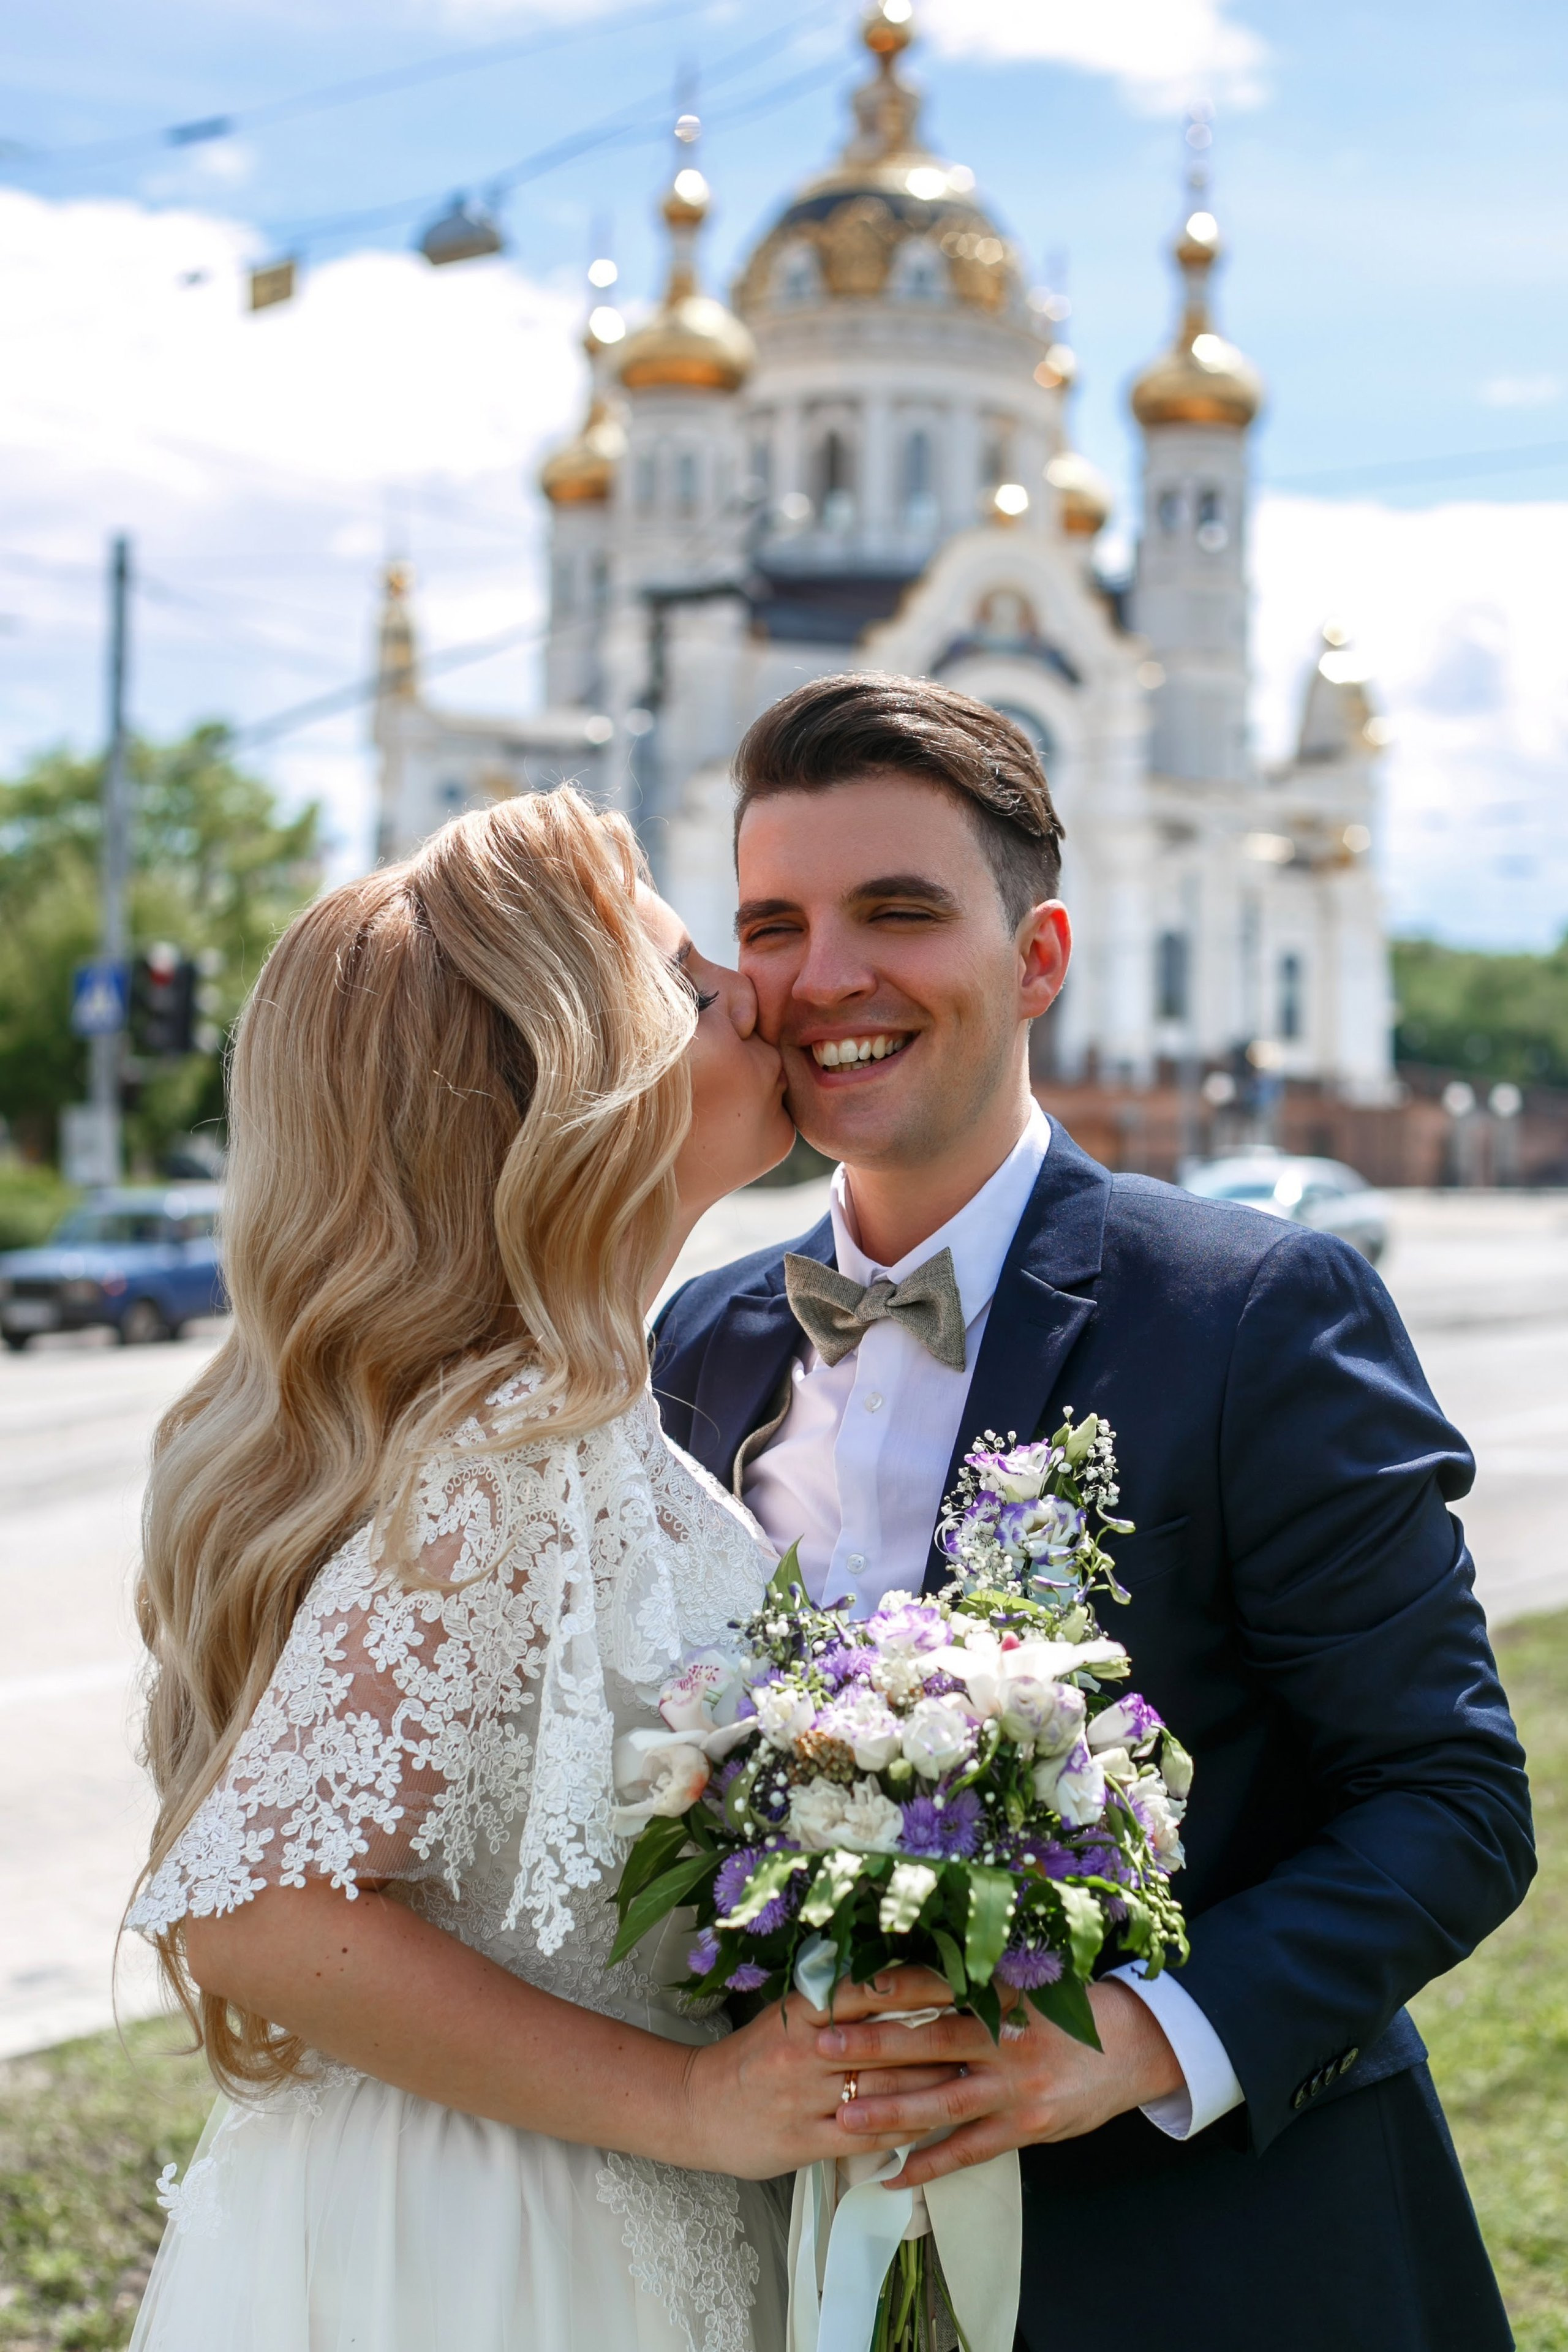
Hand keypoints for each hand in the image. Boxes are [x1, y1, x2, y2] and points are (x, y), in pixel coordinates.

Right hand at [679, 1968, 963, 2179]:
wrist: (697, 2106)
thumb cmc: (754, 2056)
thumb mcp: (788, 2013)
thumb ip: (836, 1998)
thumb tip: (897, 1977)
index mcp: (803, 2009)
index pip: (874, 1988)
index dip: (924, 1983)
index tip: (964, 1977)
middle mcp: (806, 2048)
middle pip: (891, 2041)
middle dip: (945, 2038)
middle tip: (990, 2030)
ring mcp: (805, 2097)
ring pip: (887, 2090)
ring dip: (935, 2084)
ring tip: (975, 2075)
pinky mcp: (805, 2141)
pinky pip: (869, 2134)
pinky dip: (905, 2127)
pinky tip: (934, 2122)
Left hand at [816, 1978, 1183, 2187]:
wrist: (1131, 2046)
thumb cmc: (1064, 2010)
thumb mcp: (1021, 1982)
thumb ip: (971, 1983)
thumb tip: (900, 1972)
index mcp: (1001, 1992)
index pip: (936, 1986)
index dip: (888, 1988)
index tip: (843, 1987)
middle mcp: (1006, 2037)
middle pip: (930, 2043)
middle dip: (874, 2047)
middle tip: (824, 2047)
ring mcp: (1017, 2087)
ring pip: (943, 2103)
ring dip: (890, 2111)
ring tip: (842, 2117)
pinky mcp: (1026, 2127)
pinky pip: (968, 2151)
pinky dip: (929, 2165)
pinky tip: (891, 2174)